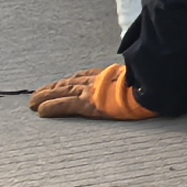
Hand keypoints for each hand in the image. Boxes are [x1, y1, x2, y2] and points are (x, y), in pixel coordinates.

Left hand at [31, 62, 160, 120]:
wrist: (152, 88)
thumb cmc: (152, 84)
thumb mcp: (142, 77)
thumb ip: (135, 77)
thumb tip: (142, 79)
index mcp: (109, 75)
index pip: (85, 76)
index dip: (71, 80)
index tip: (62, 83)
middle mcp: (97, 81)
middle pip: (69, 83)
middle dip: (53, 88)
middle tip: (38, 94)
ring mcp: (91, 91)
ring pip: (62, 92)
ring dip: (45, 96)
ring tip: (33, 102)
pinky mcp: (88, 104)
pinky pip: (64, 105)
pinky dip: (51, 107)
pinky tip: (40, 112)